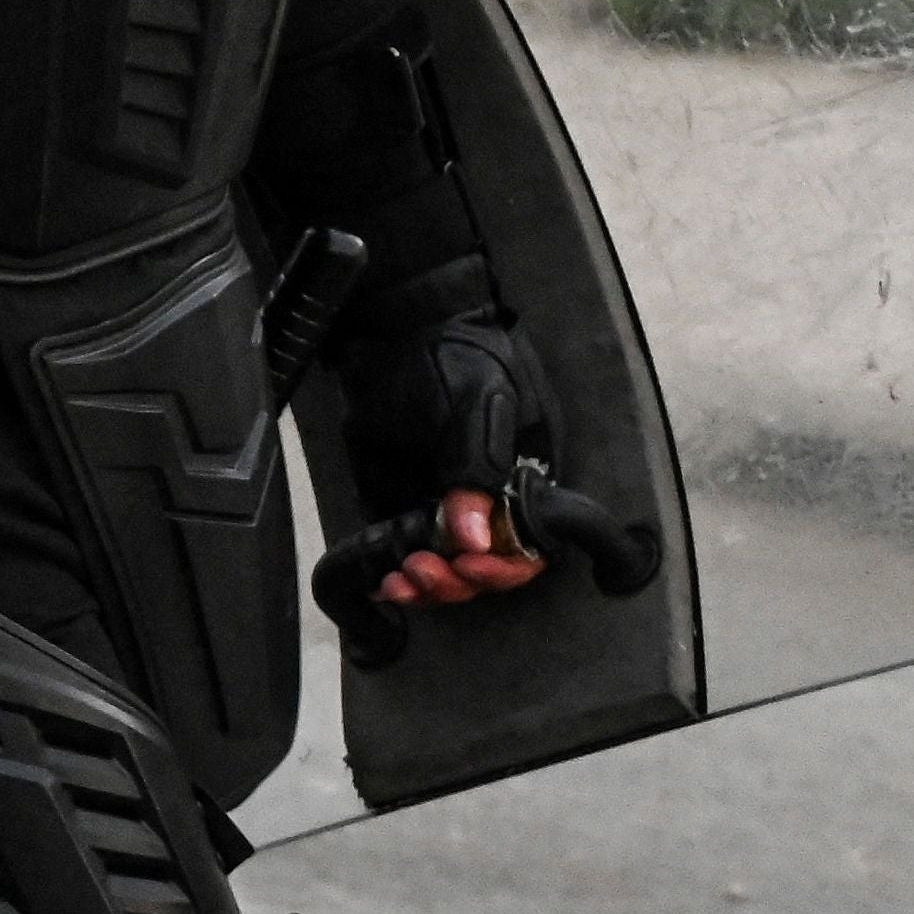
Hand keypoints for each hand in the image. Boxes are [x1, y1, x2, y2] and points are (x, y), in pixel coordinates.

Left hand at [314, 298, 660, 665]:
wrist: (395, 326)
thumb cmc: (453, 354)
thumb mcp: (478, 399)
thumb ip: (477, 464)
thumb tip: (477, 537)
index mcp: (524, 481)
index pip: (530, 546)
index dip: (506, 567)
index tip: (474, 565)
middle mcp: (489, 502)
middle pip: (486, 569)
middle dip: (459, 583)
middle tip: (425, 569)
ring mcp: (444, 506)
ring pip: (447, 572)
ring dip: (429, 587)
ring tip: (402, 577)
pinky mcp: (401, 505)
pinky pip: (405, 554)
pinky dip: (398, 576)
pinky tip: (383, 582)